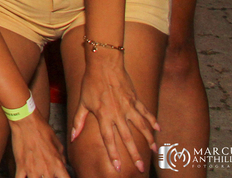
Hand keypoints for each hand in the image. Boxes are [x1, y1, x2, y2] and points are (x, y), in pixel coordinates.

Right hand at [10, 114, 70, 177]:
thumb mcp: (57, 142)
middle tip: (46, 173)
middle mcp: (47, 170)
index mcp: (58, 164)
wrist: (26, 122)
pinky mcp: (21, 166)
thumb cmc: (42, 129)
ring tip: (36, 174)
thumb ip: (61, 156)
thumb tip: (63, 163)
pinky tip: (24, 176)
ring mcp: (33, 169)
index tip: (62, 177)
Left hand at [70, 52, 158, 172]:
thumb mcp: (82, 102)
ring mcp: (129, 107)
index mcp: (103, 116)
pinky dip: (153, 121)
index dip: (113, 154)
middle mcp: (118, 114)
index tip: (119, 168)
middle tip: (141, 168)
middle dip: (135, 155)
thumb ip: (78, 121)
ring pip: (141, 127)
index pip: (109, 139)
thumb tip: (73, 137)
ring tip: (154, 152)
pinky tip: (159, 129)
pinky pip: (146, 112)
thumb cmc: (90, 83)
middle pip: (128, 138)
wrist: (104, 64)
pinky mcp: (135, 100)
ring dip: (149, 140)